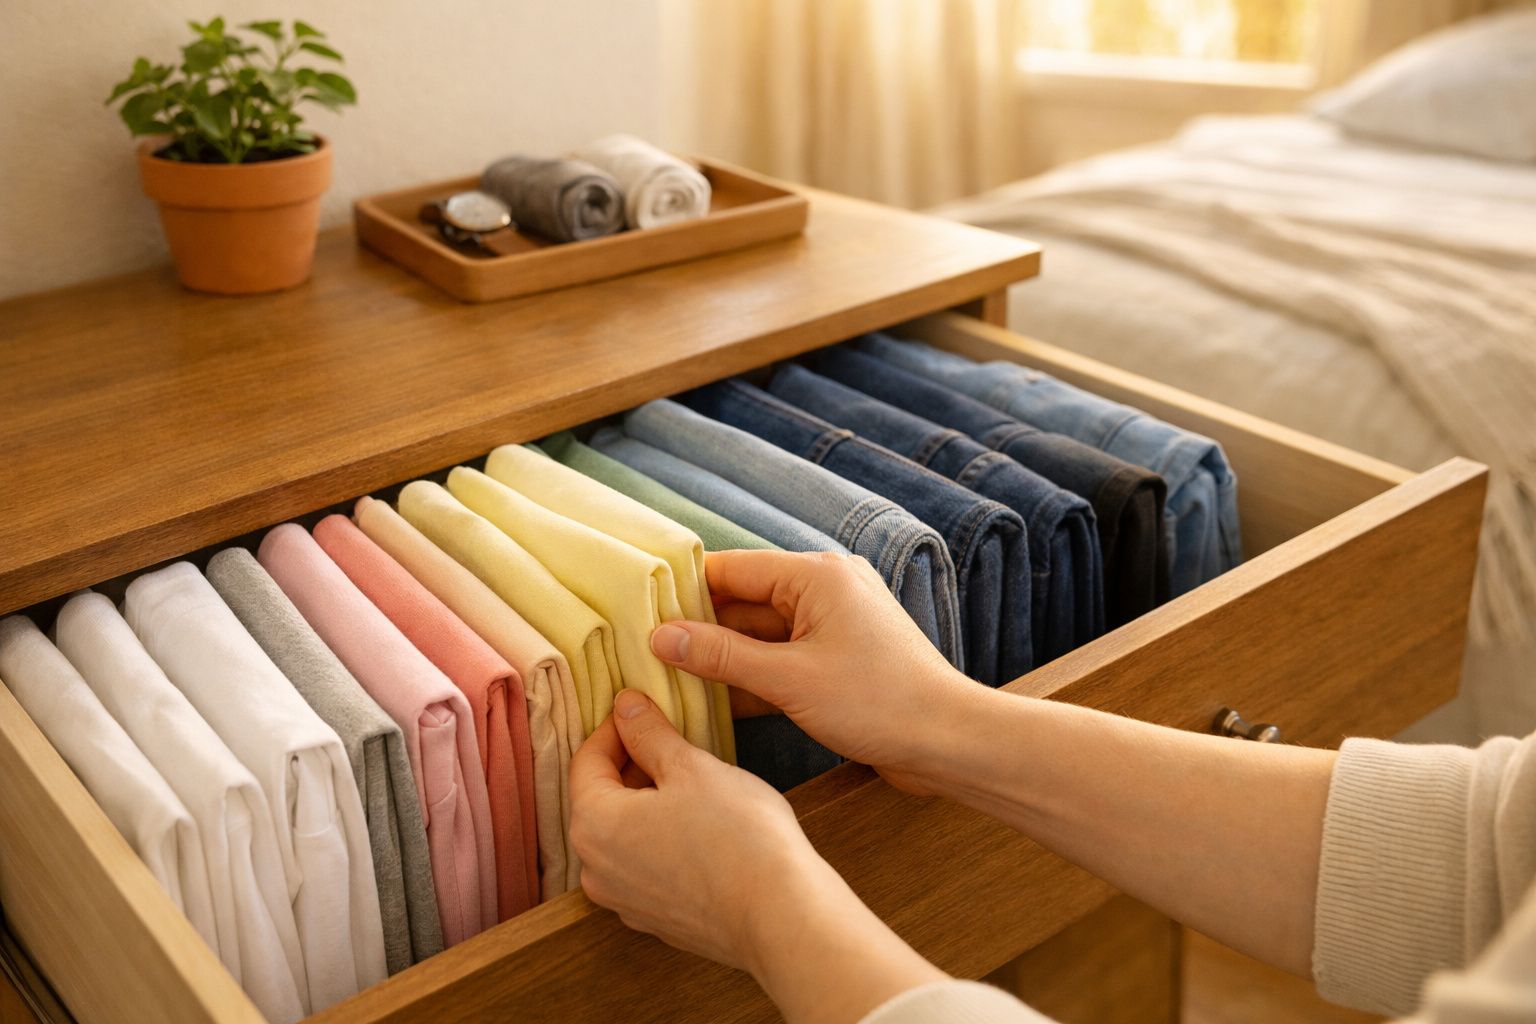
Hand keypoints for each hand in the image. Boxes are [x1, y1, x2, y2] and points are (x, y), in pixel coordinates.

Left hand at [570, 688, 947, 1021]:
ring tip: (692, 783)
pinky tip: (701, 828)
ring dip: (648, 803)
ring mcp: (624, 901)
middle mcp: (595, 869)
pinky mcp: (655, 920)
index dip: (617, 726)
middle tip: (673, 740)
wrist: (779, 916)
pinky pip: (646, 866)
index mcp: (594, 824)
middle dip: (632, 764)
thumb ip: (649, 734)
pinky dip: (661, 840)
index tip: (646, 708)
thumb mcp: (691, 767)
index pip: (587, 759)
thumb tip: (625, 706)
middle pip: (601, 799)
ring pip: (624, 835)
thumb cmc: (737, 836)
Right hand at [650, 550, 975, 791]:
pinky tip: (712, 702)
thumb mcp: (787, 679)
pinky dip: (752, 678)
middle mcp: (825, 589)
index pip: (732, 570)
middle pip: (744, 602)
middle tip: (644, 653)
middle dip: (699, 629)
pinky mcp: (839, 660)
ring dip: (723, 658)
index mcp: (816, 575)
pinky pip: (783, 659)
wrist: (949, 741)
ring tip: (667, 680)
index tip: (638, 611)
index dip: (683, 591)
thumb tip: (660, 637)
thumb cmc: (877, 702)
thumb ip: (720, 656)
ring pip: (761, 635)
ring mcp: (834, 625)